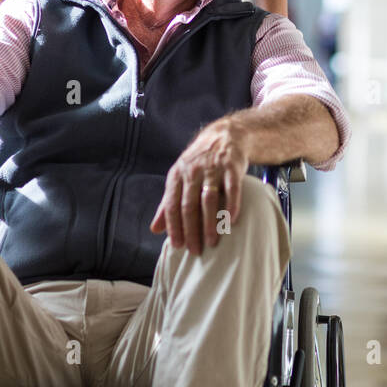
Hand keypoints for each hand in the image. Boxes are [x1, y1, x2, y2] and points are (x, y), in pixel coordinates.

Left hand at [150, 118, 248, 255]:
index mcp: (176, 175)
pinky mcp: (231, 167)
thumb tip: (154, 229)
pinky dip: (231, 207)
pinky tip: (231, 222)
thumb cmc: (199, 164)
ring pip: (208, 200)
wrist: (222, 136)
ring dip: (210, 223)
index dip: (173, 227)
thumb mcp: (179, 179)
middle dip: (191, 230)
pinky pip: (232, 190)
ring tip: (212, 242)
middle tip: (195, 250)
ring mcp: (212, 168)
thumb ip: (167, 204)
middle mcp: (193, 171)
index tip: (178, 246)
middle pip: (189, 205)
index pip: (171, 205)